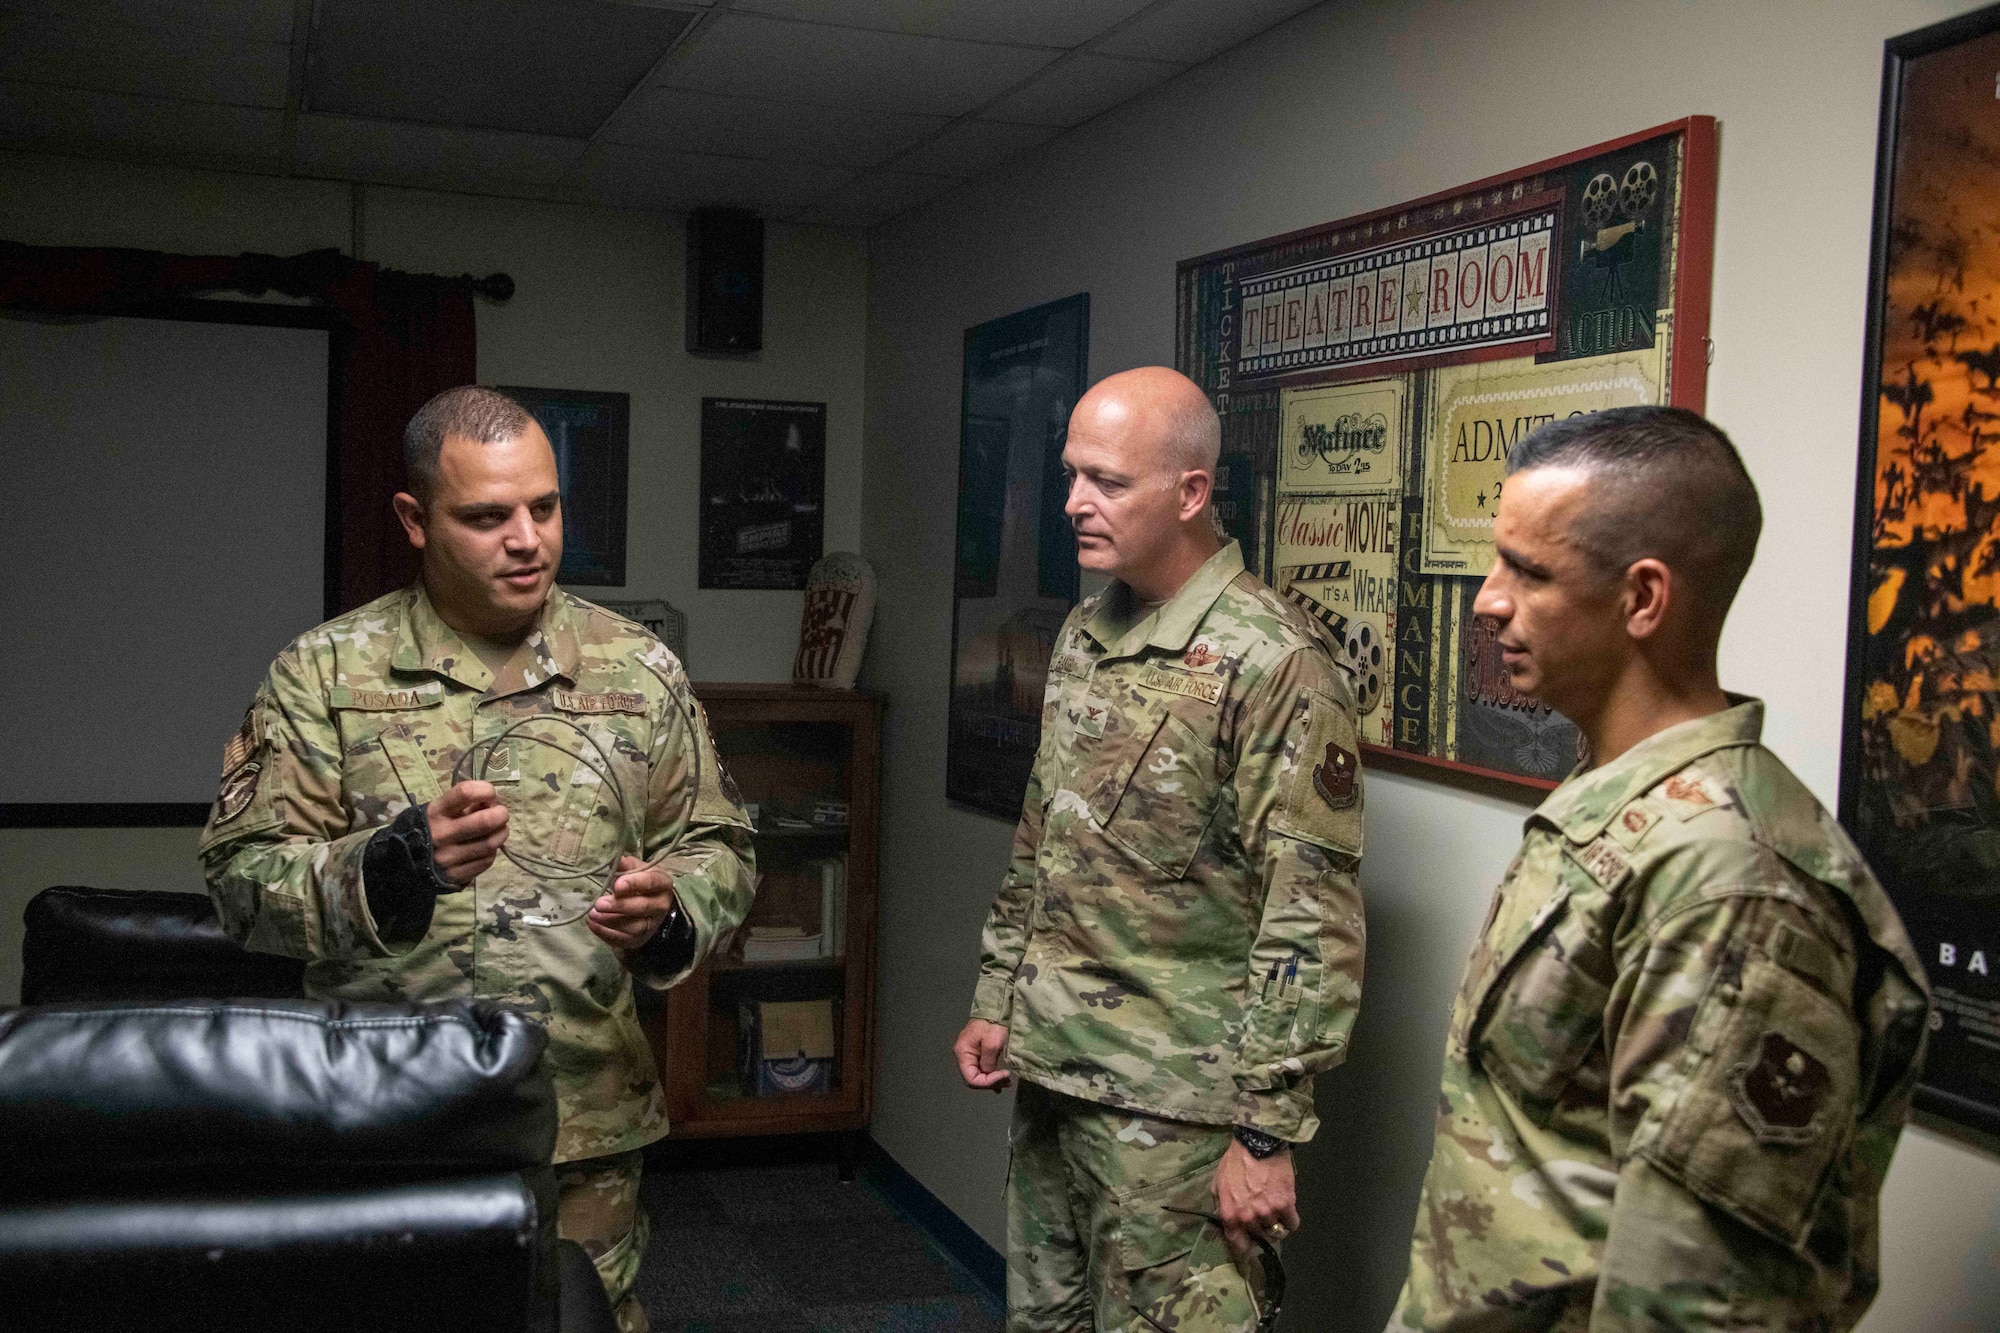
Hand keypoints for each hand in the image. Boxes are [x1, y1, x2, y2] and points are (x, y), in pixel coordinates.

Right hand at [426, 781, 508, 884]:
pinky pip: (486, 861)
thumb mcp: (437, 810)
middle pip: (486, 821)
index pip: (466, 792)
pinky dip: (492, 852)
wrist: (403, 863)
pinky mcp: (455, 875)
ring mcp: (449, 857)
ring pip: (491, 843)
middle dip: (501, 814)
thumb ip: (462, 804)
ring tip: (498, 830)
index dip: (486, 790)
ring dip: (501, 833)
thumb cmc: (426, 828)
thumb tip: (491, 803)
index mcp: (436, 813)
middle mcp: (442, 834)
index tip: (489, 795)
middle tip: (500, 814)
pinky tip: (486, 847)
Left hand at [587, 855, 676, 952]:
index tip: (617, 885)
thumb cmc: (641, 882)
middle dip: (620, 906)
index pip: (652, 882)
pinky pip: (624, 940)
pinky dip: (606, 933)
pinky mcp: (640, 939)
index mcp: (662, 883)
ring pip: (634, 928)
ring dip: (611, 921)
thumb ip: (626, 865)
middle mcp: (661, 905)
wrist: (652, 905)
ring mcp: (651, 925)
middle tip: (599, 903)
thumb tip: (614, 858)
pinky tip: (593, 924)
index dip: (635, 883)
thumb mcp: (637, 869)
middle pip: (643, 908)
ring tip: (592, 914)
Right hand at [953, 1018, 1011, 1090]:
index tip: (1003, 1075)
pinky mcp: (977, 1051)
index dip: (987, 1082)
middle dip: (990, 1083)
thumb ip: (988, 1062)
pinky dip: (991, 1074)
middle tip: (1007, 1082)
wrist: (995, 1007)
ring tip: (1007, 1081)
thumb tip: (988, 1073)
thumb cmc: (993, 1022)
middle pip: (973, 1078)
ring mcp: (969, 1053)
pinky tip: (1001, 1078)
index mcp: (963, 1053)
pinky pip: (981, 1068)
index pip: (971, 1078)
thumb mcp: (993, 1043)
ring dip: (992, 1080)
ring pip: (978, 1074)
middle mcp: (963, 1055)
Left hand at [1214, 1138, 1298, 1261]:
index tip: (1248, 1251)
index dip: (1244, 1251)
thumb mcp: (1218, 1183)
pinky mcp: (1286, 1204)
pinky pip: (1292, 1224)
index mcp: (1231, 1214)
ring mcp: (1268, 1212)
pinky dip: (1290, 1220)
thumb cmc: (1236, 1161)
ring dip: (1276, 1224)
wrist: (1258, 1143)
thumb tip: (1226, 1222)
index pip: (1238, 1245)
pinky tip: (1287, 1212)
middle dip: (1260, 1230)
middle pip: (1260, 1238)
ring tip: (1274, 1210)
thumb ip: (1221, 1206)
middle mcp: (1249, 1218)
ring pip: (1276, 1231)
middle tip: (1262, 1217)